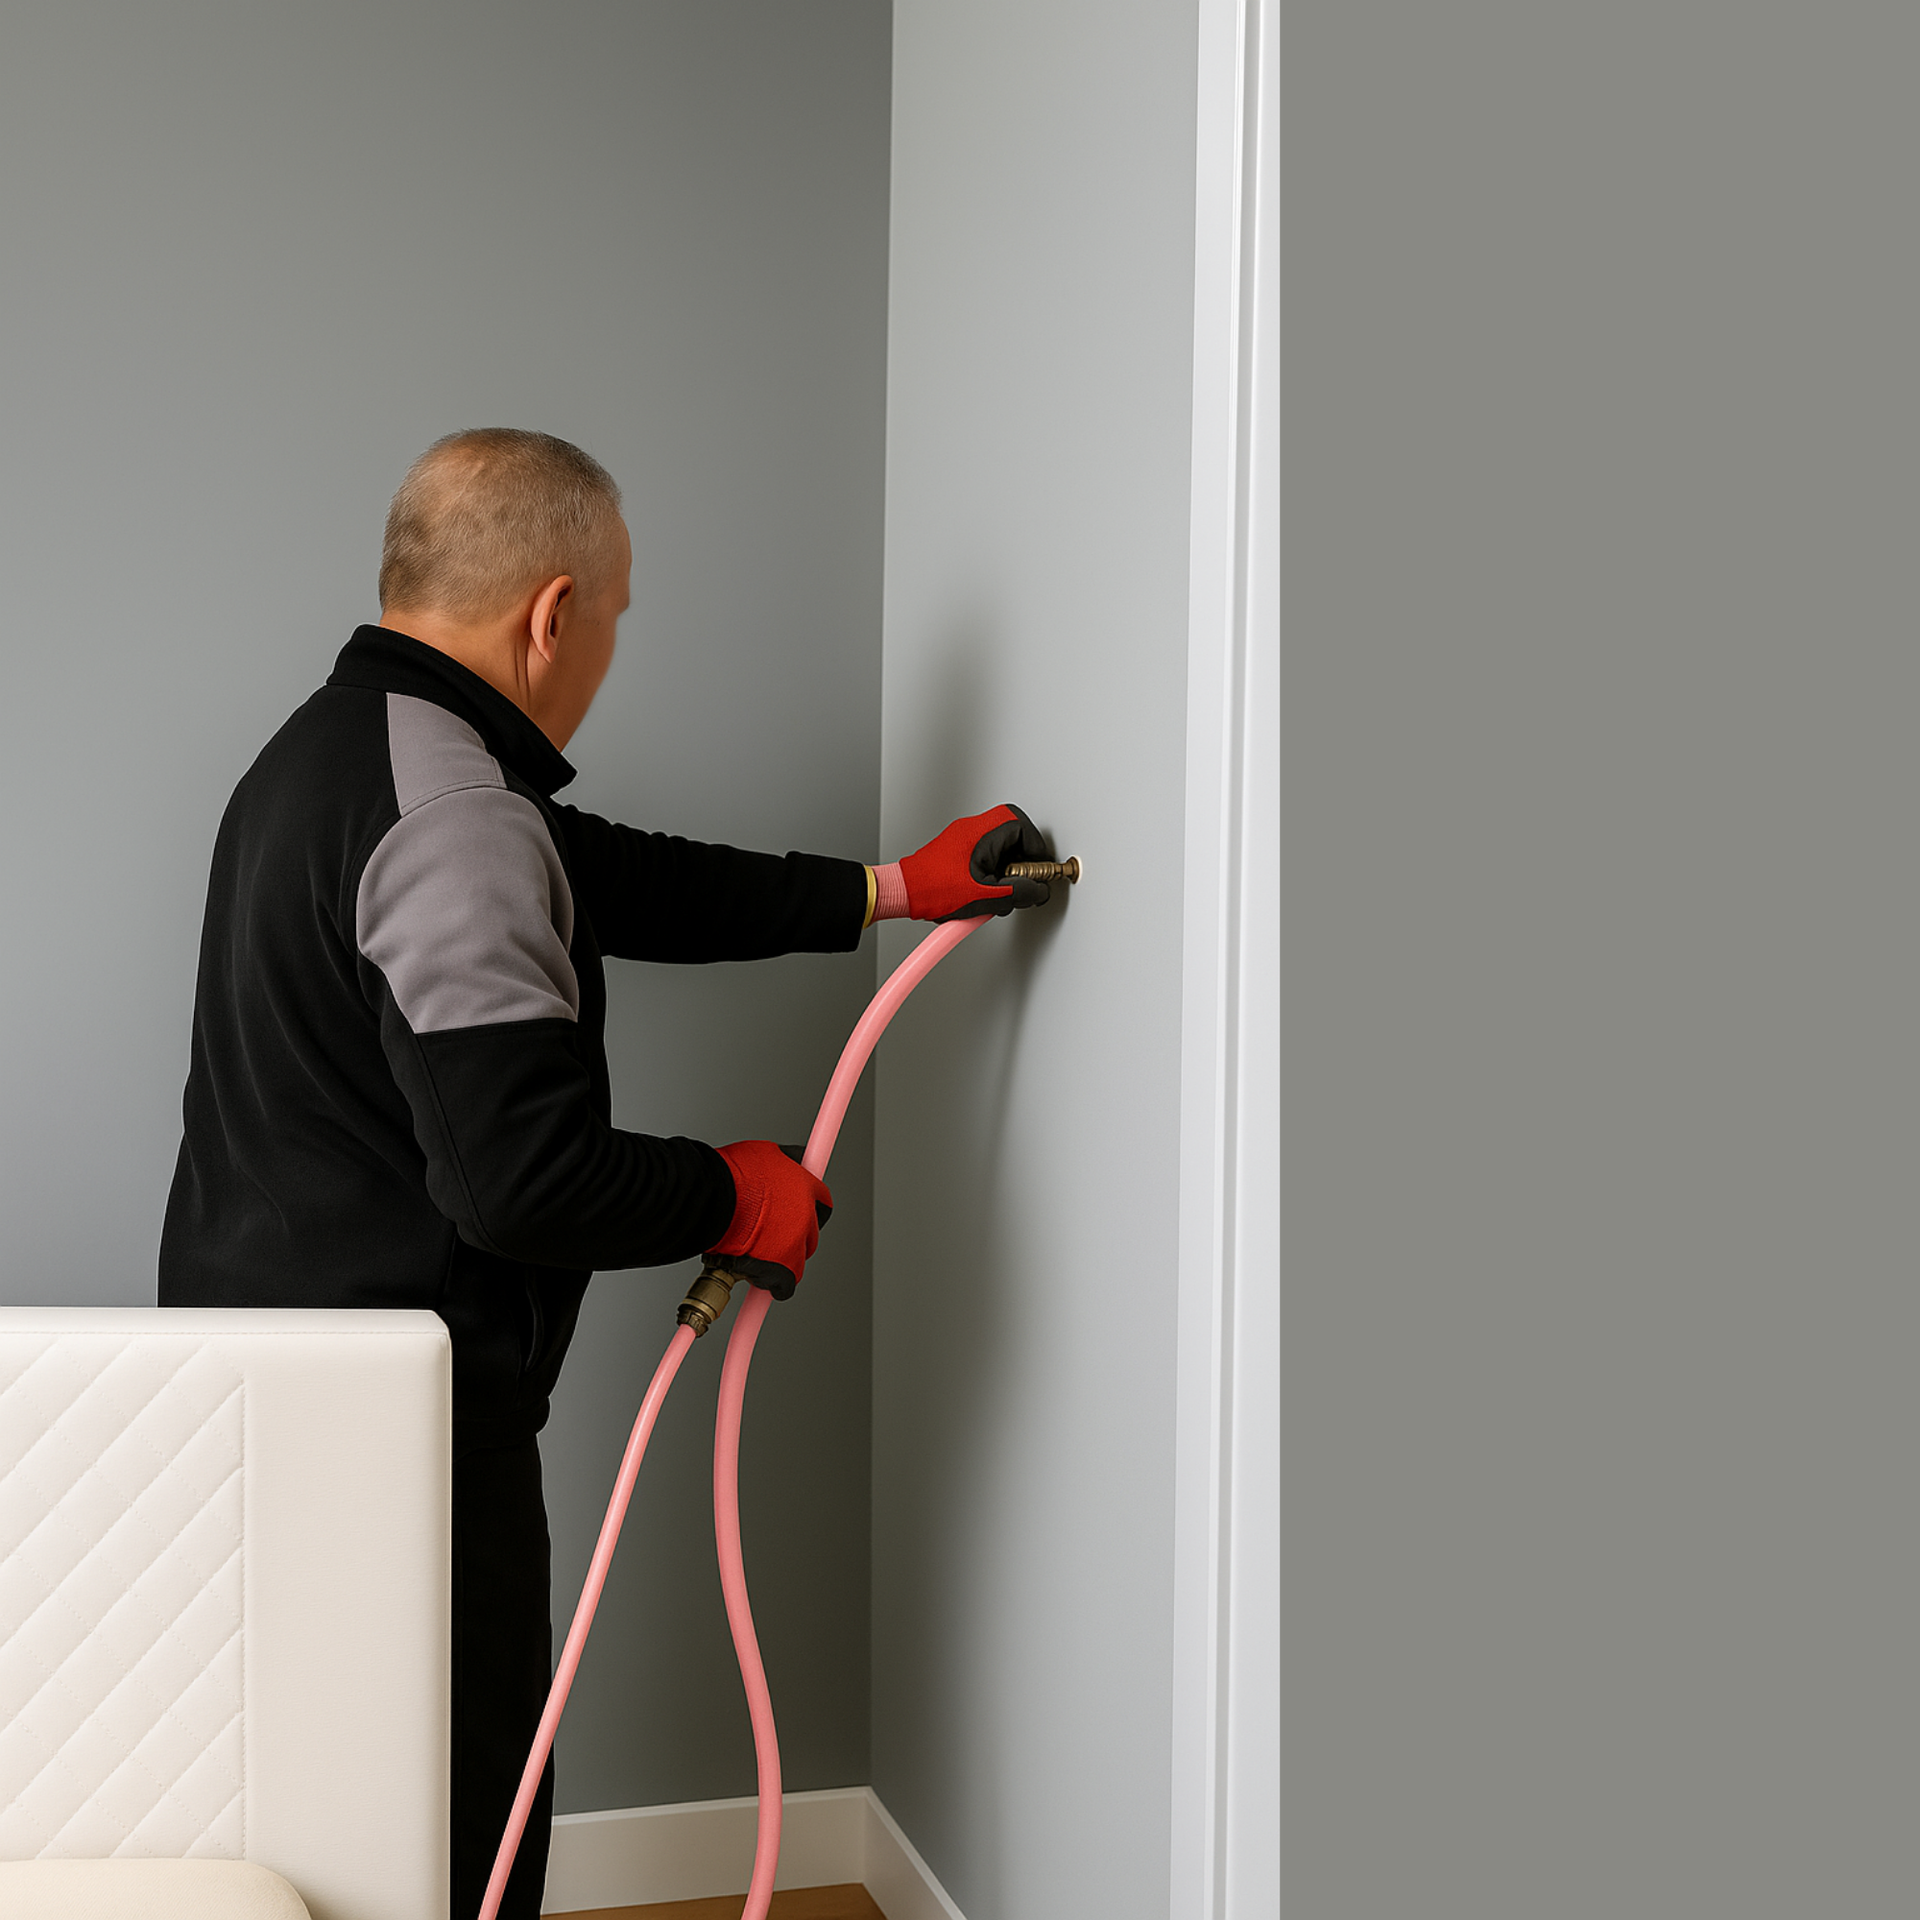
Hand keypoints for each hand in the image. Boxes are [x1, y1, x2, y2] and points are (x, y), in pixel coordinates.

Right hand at [708, 1140, 833, 1298]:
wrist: (712, 1199)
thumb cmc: (727, 1174)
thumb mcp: (762, 1154)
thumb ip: (780, 1163)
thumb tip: (782, 1162)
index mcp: (803, 1186)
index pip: (822, 1200)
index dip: (808, 1208)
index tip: (798, 1213)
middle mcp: (805, 1215)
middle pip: (812, 1232)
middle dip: (795, 1235)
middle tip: (773, 1237)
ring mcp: (794, 1243)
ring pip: (799, 1258)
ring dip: (784, 1259)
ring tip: (757, 1255)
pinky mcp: (781, 1268)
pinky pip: (785, 1285)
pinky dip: (775, 1285)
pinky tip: (762, 1280)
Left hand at [897, 804, 1050, 920]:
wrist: (903, 892)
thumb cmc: (933, 889)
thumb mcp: (985, 896)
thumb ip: (1018, 892)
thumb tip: (1037, 891)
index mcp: (983, 833)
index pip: (1023, 828)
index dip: (1037, 850)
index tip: (1038, 870)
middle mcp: (973, 828)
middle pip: (1014, 835)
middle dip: (1022, 860)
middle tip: (1021, 880)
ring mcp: (963, 836)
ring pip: (1000, 845)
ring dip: (1006, 867)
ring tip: (999, 890)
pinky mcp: (956, 848)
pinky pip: (985, 853)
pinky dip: (992, 870)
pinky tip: (985, 892)